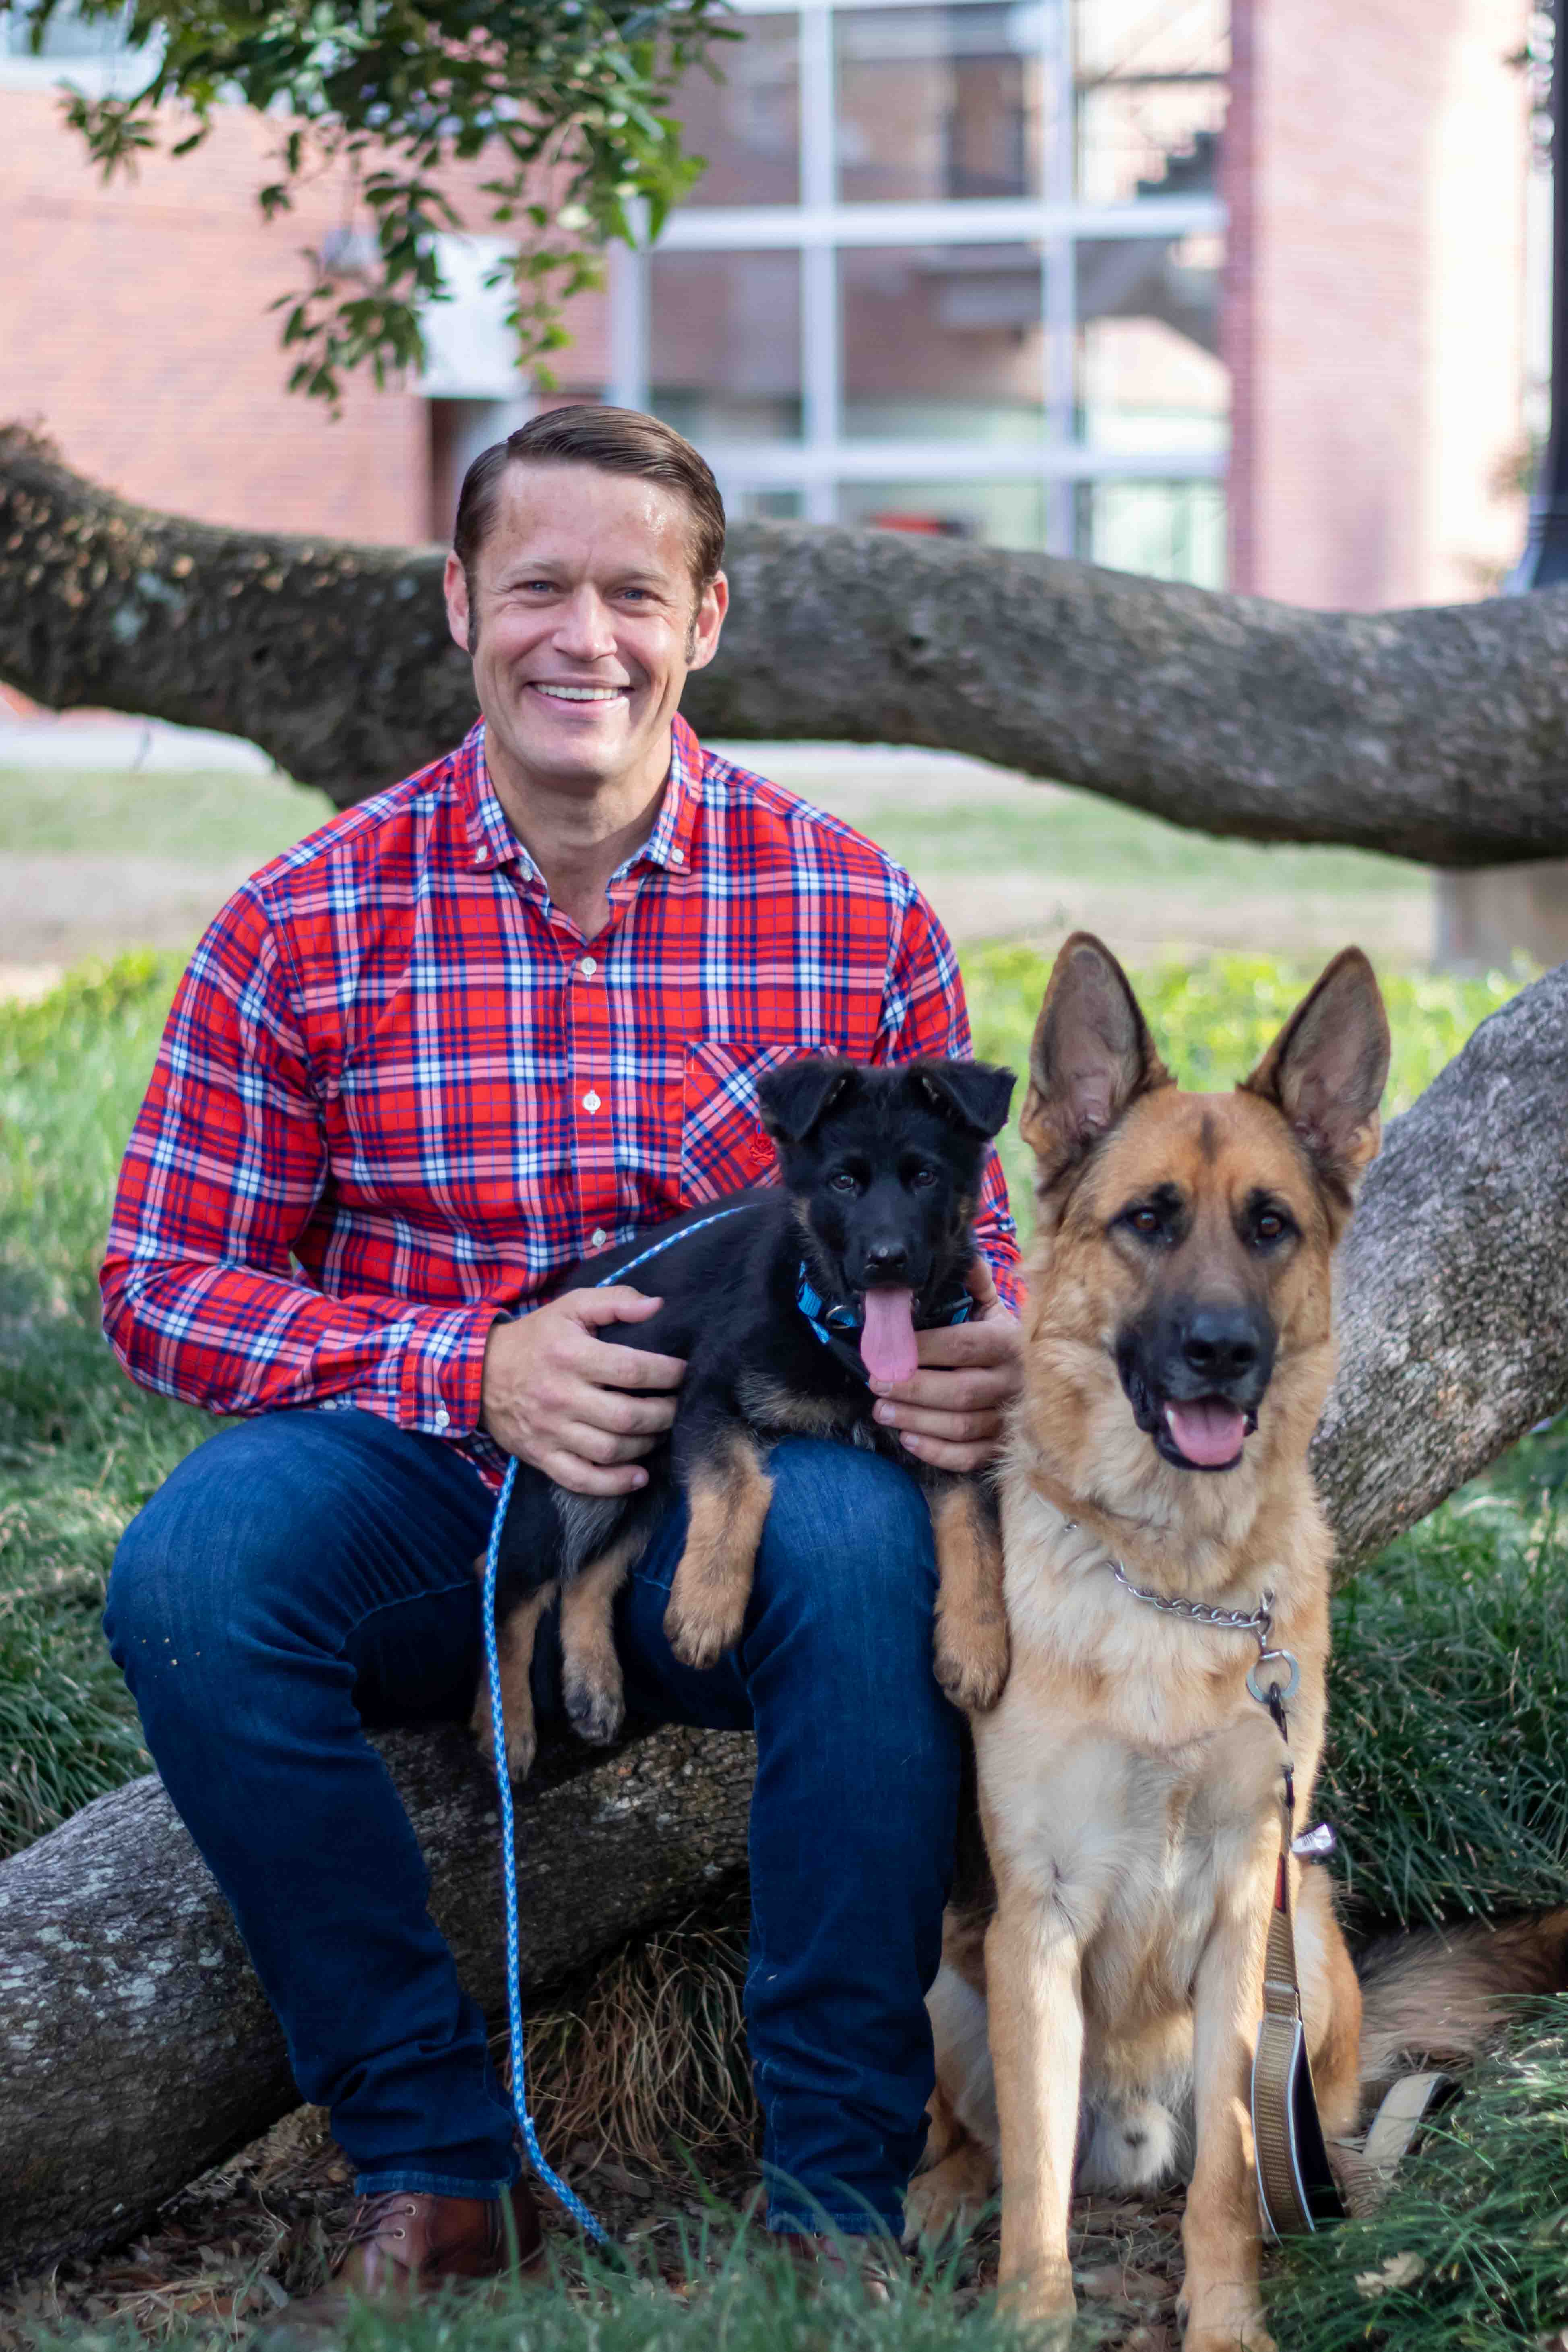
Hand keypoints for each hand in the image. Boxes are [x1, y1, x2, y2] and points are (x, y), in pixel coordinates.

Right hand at [479, 1288, 685, 1494]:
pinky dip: (614, 1484)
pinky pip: (582, 1479)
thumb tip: (657, 1305)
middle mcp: (561, 1396)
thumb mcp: (570, 1307)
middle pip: (627, 1416)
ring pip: (611, 1449)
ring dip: (646, 1445)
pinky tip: (639, 1476)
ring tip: (661, 1432)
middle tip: (678, 1405)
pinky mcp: (542, 1457)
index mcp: (571, 1355)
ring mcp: (551, 1431)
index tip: (683, 1372)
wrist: (479, 1373)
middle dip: (664, 1414)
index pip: (632, 1369)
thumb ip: (614, 1301)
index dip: (667, 1374)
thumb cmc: (536, 1338)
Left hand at [867, 1257, 1021, 1473]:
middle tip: (875, 1383)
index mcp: (1008, 1342)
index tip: (887, 1349)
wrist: (1036, 1375)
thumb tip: (959, 1249)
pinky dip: (937, 1451)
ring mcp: (1009, 1418)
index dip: (922, 1349)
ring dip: (916, 1419)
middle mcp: (1013, 1382)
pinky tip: (908, 1439)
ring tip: (881, 1410)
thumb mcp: (993, 1307)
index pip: (963, 1346)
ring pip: (961, 1426)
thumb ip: (975, 1281)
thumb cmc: (999, 1338)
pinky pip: (970, 1456)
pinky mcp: (1001, 1446)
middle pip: (959, 1392)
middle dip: (911, 1389)